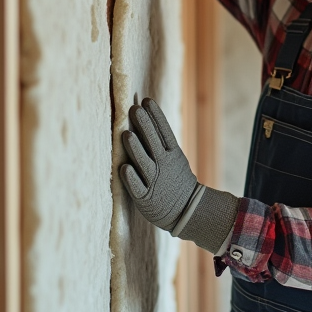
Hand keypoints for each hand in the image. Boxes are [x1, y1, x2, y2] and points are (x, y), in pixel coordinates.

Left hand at [120, 97, 197, 231]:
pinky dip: (131, 178)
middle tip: (134, 109)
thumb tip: (147, 118)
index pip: (165, 131)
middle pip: (153, 142)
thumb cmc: (176, 181)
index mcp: (174, 155)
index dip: (156, 116)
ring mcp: (155, 182)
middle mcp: (164, 166)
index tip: (146, 100)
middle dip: (144, 125)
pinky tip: (124, 168)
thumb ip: (162, 143)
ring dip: (135, 149)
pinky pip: (137, 187)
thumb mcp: (176, 159)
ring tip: (126, 134)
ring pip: (144, 162)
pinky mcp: (145, 198)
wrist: (187, 210)